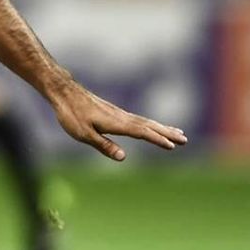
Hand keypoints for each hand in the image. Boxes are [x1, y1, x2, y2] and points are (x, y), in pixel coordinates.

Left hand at [50, 82, 187, 160]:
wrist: (63, 92)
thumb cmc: (71, 114)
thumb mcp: (84, 134)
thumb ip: (104, 145)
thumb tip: (124, 158)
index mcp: (116, 123)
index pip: (142, 132)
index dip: (158, 139)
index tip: (173, 146)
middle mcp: (121, 116)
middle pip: (149, 125)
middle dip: (167, 133)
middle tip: (185, 140)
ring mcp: (118, 113)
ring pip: (145, 122)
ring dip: (162, 128)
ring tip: (178, 133)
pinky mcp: (114, 112)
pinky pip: (138, 120)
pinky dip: (150, 124)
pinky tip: (152, 127)